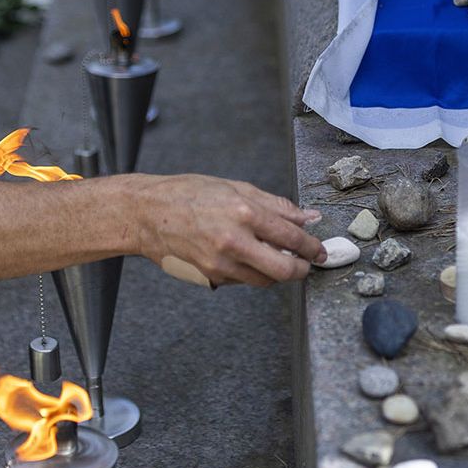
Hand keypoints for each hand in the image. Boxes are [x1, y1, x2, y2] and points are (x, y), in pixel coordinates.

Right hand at [132, 175, 326, 286]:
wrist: (147, 214)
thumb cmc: (188, 194)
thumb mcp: (235, 188)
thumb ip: (275, 205)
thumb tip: (308, 217)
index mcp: (243, 211)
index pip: (292, 236)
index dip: (312, 246)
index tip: (319, 250)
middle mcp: (234, 240)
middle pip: (284, 269)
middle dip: (303, 269)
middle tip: (308, 264)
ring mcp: (221, 262)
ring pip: (265, 280)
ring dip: (277, 273)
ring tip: (276, 257)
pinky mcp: (211, 276)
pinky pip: (243, 280)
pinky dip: (251, 272)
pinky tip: (245, 256)